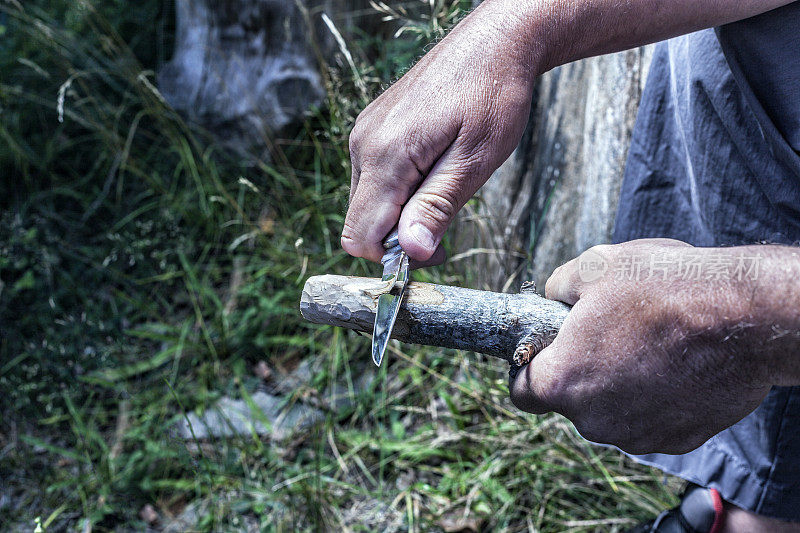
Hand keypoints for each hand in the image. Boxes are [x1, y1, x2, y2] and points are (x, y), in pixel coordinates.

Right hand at [342, 0, 538, 262]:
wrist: (495, 42)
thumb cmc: (493, 96)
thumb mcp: (474, 161)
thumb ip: (436, 207)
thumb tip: (410, 253)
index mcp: (385, 155)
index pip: (360, 236)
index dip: (392, 257)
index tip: (432, 249)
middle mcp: (363, 144)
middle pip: (360, 222)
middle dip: (398, 234)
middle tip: (446, 216)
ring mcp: (365, 132)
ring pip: (367, 201)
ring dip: (401, 210)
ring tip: (445, 184)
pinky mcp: (373, 126)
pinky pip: (373, 177)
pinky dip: (399, 188)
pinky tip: (433, 167)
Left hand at [510, 239, 775, 453]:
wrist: (746, 315)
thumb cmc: (664, 287)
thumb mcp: (592, 267)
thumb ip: (557, 288)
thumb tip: (554, 299)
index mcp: (563, 382)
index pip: (521, 392)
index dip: (528, 366)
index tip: (546, 348)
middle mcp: (594, 421)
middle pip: (570, 399)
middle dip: (580, 368)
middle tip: (607, 330)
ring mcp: (638, 434)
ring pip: (610, 410)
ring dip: (618, 383)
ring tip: (648, 341)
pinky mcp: (678, 438)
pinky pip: (650, 417)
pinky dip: (655, 396)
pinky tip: (676, 362)